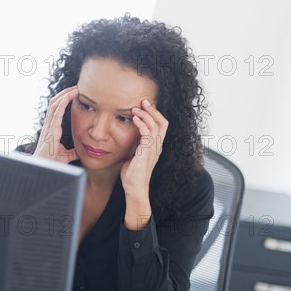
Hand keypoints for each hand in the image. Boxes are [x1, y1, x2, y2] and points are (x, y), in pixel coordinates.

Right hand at [34, 86, 79, 163]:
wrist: (44, 168)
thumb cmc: (51, 162)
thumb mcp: (65, 155)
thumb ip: (72, 152)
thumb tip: (81, 151)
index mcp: (52, 128)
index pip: (57, 109)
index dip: (64, 100)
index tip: (75, 94)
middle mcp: (49, 125)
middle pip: (55, 103)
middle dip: (65, 93)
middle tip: (76, 87)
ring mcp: (49, 126)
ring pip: (55, 104)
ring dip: (65, 94)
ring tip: (75, 88)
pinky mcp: (51, 130)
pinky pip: (57, 112)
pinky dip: (63, 102)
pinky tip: (69, 96)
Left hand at [120, 99, 168, 228]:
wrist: (134, 189)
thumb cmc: (132, 175)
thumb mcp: (133, 156)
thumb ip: (134, 146)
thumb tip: (126, 138)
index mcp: (155, 147)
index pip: (161, 126)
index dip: (155, 114)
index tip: (144, 106)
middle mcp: (157, 147)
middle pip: (163, 122)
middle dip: (154, 110)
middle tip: (143, 101)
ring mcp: (154, 150)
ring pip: (156, 126)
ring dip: (146, 115)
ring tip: (136, 108)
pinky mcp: (147, 153)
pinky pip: (148, 134)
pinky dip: (142, 124)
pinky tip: (134, 119)